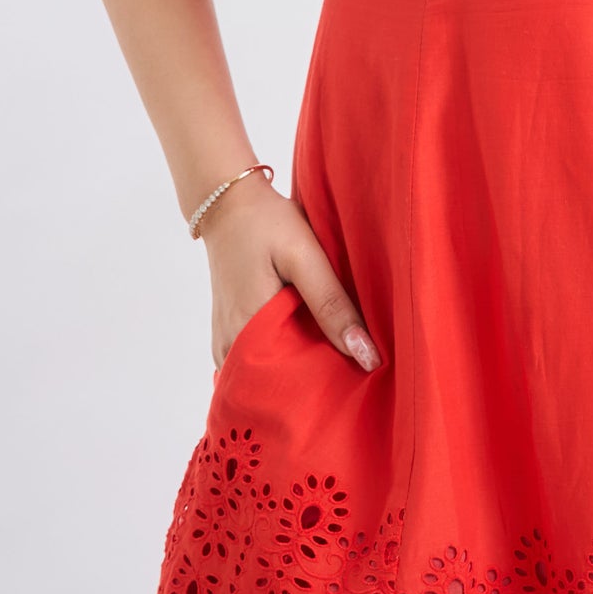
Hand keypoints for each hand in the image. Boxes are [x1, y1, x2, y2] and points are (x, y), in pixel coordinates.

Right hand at [201, 172, 381, 371]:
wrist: (229, 204)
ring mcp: (226, 345)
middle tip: (355, 374)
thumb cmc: (266, 225)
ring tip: (339, 362)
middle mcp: (230, 351)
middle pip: (279, 387)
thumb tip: (366, 356)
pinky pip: (260, 359)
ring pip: (270, 374)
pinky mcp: (230, 334)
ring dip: (301, 369)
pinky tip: (312, 343)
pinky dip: (286, 354)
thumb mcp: (304, 257)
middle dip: (316, 383)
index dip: (325, 390)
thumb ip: (332, 305)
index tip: (359, 385)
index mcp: (247, 335)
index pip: (289, 389)